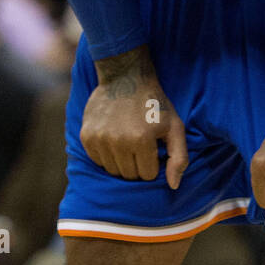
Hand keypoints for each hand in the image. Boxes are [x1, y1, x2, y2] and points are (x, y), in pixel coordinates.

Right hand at [82, 48, 188, 187]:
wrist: (126, 77)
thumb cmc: (155, 104)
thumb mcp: (175, 126)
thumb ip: (178, 157)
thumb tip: (173, 186)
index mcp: (141, 140)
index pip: (147, 175)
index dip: (154, 164)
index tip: (154, 148)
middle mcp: (118, 142)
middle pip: (129, 175)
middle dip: (138, 165)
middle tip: (141, 145)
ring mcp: (99, 139)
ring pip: (112, 170)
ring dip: (122, 161)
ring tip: (128, 141)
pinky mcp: (86, 136)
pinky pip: (98, 161)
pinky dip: (107, 155)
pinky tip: (115, 138)